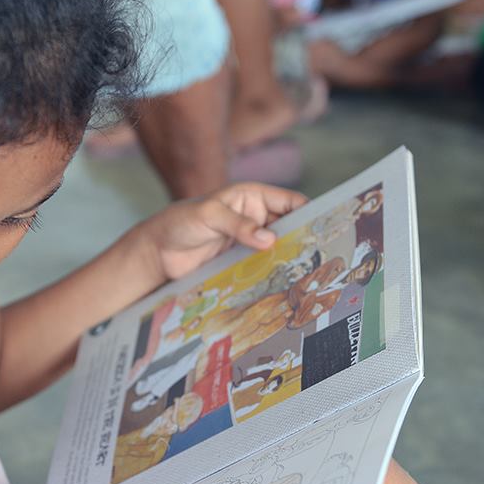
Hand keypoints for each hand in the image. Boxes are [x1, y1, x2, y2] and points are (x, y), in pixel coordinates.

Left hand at [132, 182, 307, 282]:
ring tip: (310, 277)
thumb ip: (238, 225)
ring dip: (290, 261)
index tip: (326, 228)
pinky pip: (264, 268)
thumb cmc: (179, 223)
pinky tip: (285, 287)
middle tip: (323, 259)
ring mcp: (250, 243)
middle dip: (304, 241)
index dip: (310, 212)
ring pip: (279, 251)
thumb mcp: (208, 216)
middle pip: (290, 228)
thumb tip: (269, 239)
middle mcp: (256, 218)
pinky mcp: (243, 264)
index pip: (291, 202)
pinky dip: (274, 276)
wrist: (157, 254)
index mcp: (252, 197)